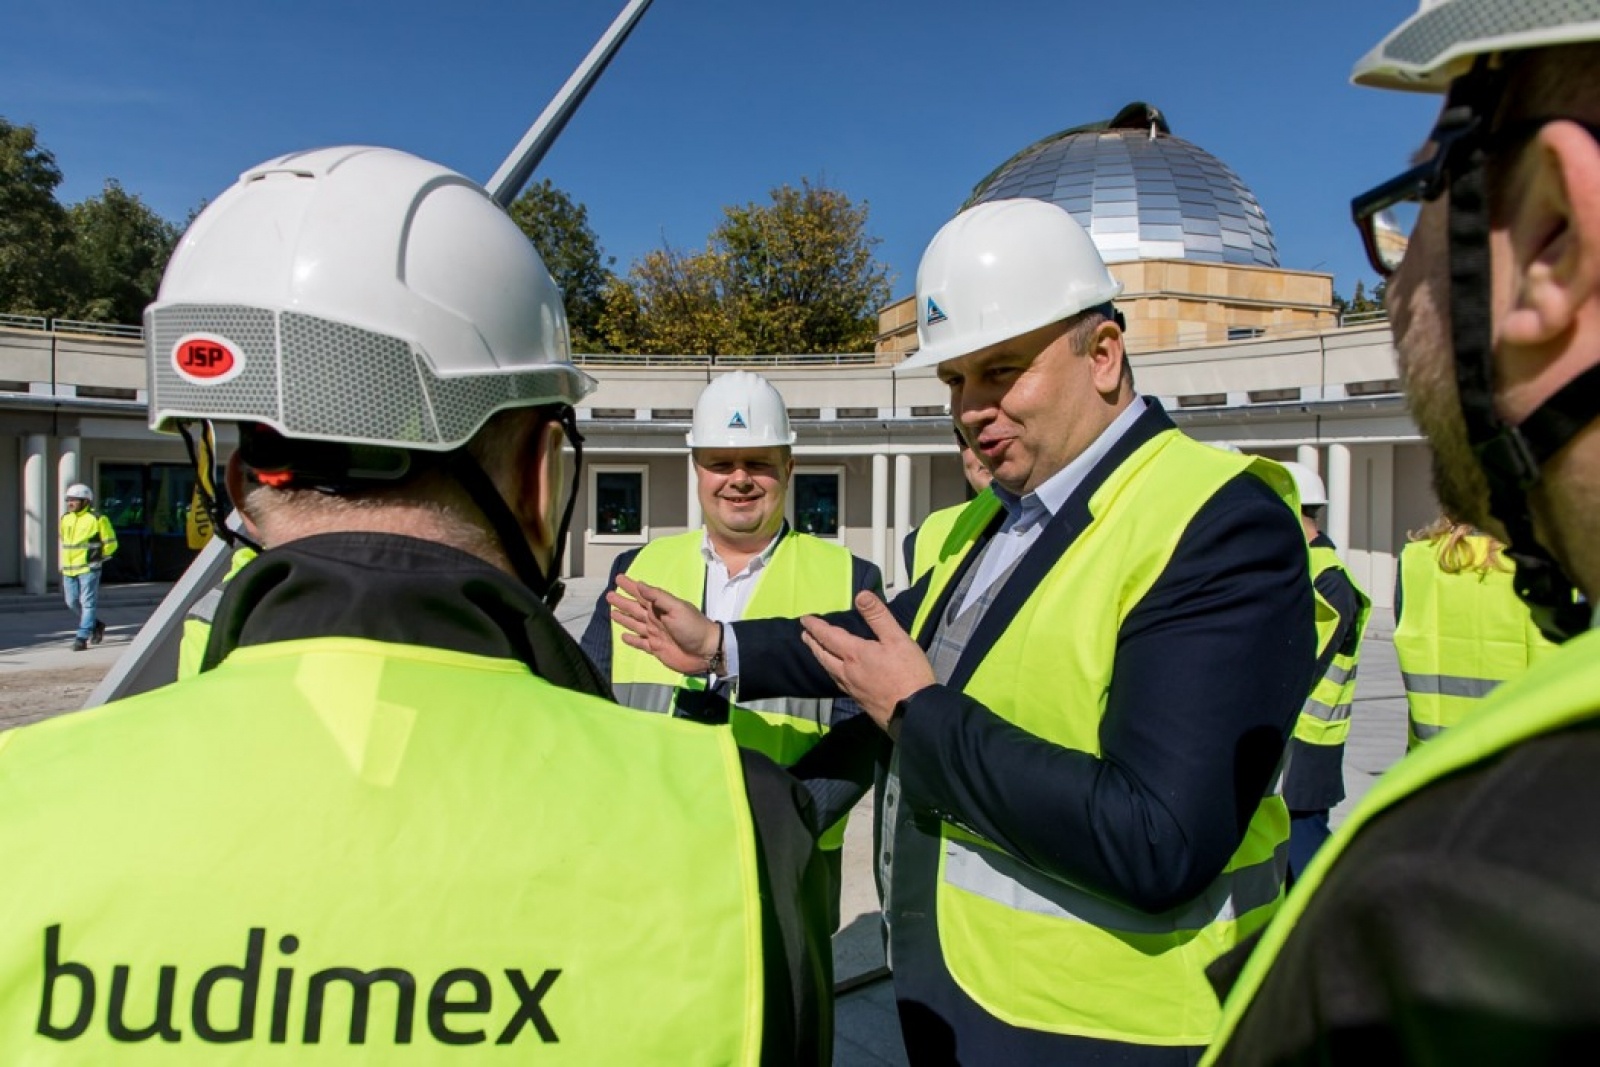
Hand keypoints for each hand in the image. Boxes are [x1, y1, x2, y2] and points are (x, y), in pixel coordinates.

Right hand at [609, 574, 720, 675]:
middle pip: (634, 608)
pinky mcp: (655, 649)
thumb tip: (640, 584)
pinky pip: (640, 643)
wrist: (705, 651)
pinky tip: (623, 636)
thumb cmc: (692, 627)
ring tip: (612, 612)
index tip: (618, 578)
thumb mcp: (676, 607)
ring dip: (623, 618)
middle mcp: (655, 619)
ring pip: (634, 624)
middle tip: (609, 595)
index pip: (641, 594)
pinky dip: (631, 640)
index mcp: (660, 607)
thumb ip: (658, 597)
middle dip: (622, 601)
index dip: (630, 586)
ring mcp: (655, 634)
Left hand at [800, 590, 936, 735]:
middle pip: (823, 655)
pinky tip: (838, 674)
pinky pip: (838, 681)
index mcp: (855, 654)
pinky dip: (832, 672)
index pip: (829, 636)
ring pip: (829, 670)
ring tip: (817, 652)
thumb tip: (860, 595)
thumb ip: (878, 616)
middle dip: (813, 643)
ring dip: (820, 658)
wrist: (914, 712)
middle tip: (804, 635)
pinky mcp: (859, 700)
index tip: (804, 619)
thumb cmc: (908, 673)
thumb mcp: (897, 639)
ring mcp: (852, 688)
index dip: (816, 627)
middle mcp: (847, 671)